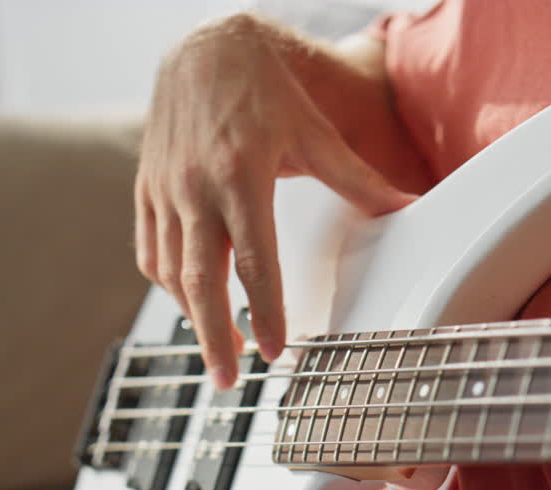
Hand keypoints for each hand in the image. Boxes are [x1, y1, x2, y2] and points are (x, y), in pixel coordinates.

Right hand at [135, 14, 416, 388]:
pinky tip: (190, 304)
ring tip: (219, 349)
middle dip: (213, 336)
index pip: (253, 257)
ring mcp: (164, 189)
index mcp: (241, 173)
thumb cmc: (264, 90)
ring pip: (171, 270)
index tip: (270, 349)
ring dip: (193, 317)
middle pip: (200, 278)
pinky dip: (169, 284)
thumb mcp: (315, 132)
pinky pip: (150, 250)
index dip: (260, 308)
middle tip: (228, 380)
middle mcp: (195, 185)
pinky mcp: (145, 189)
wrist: (203, 47)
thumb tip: (405, 209)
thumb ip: (356, 180)